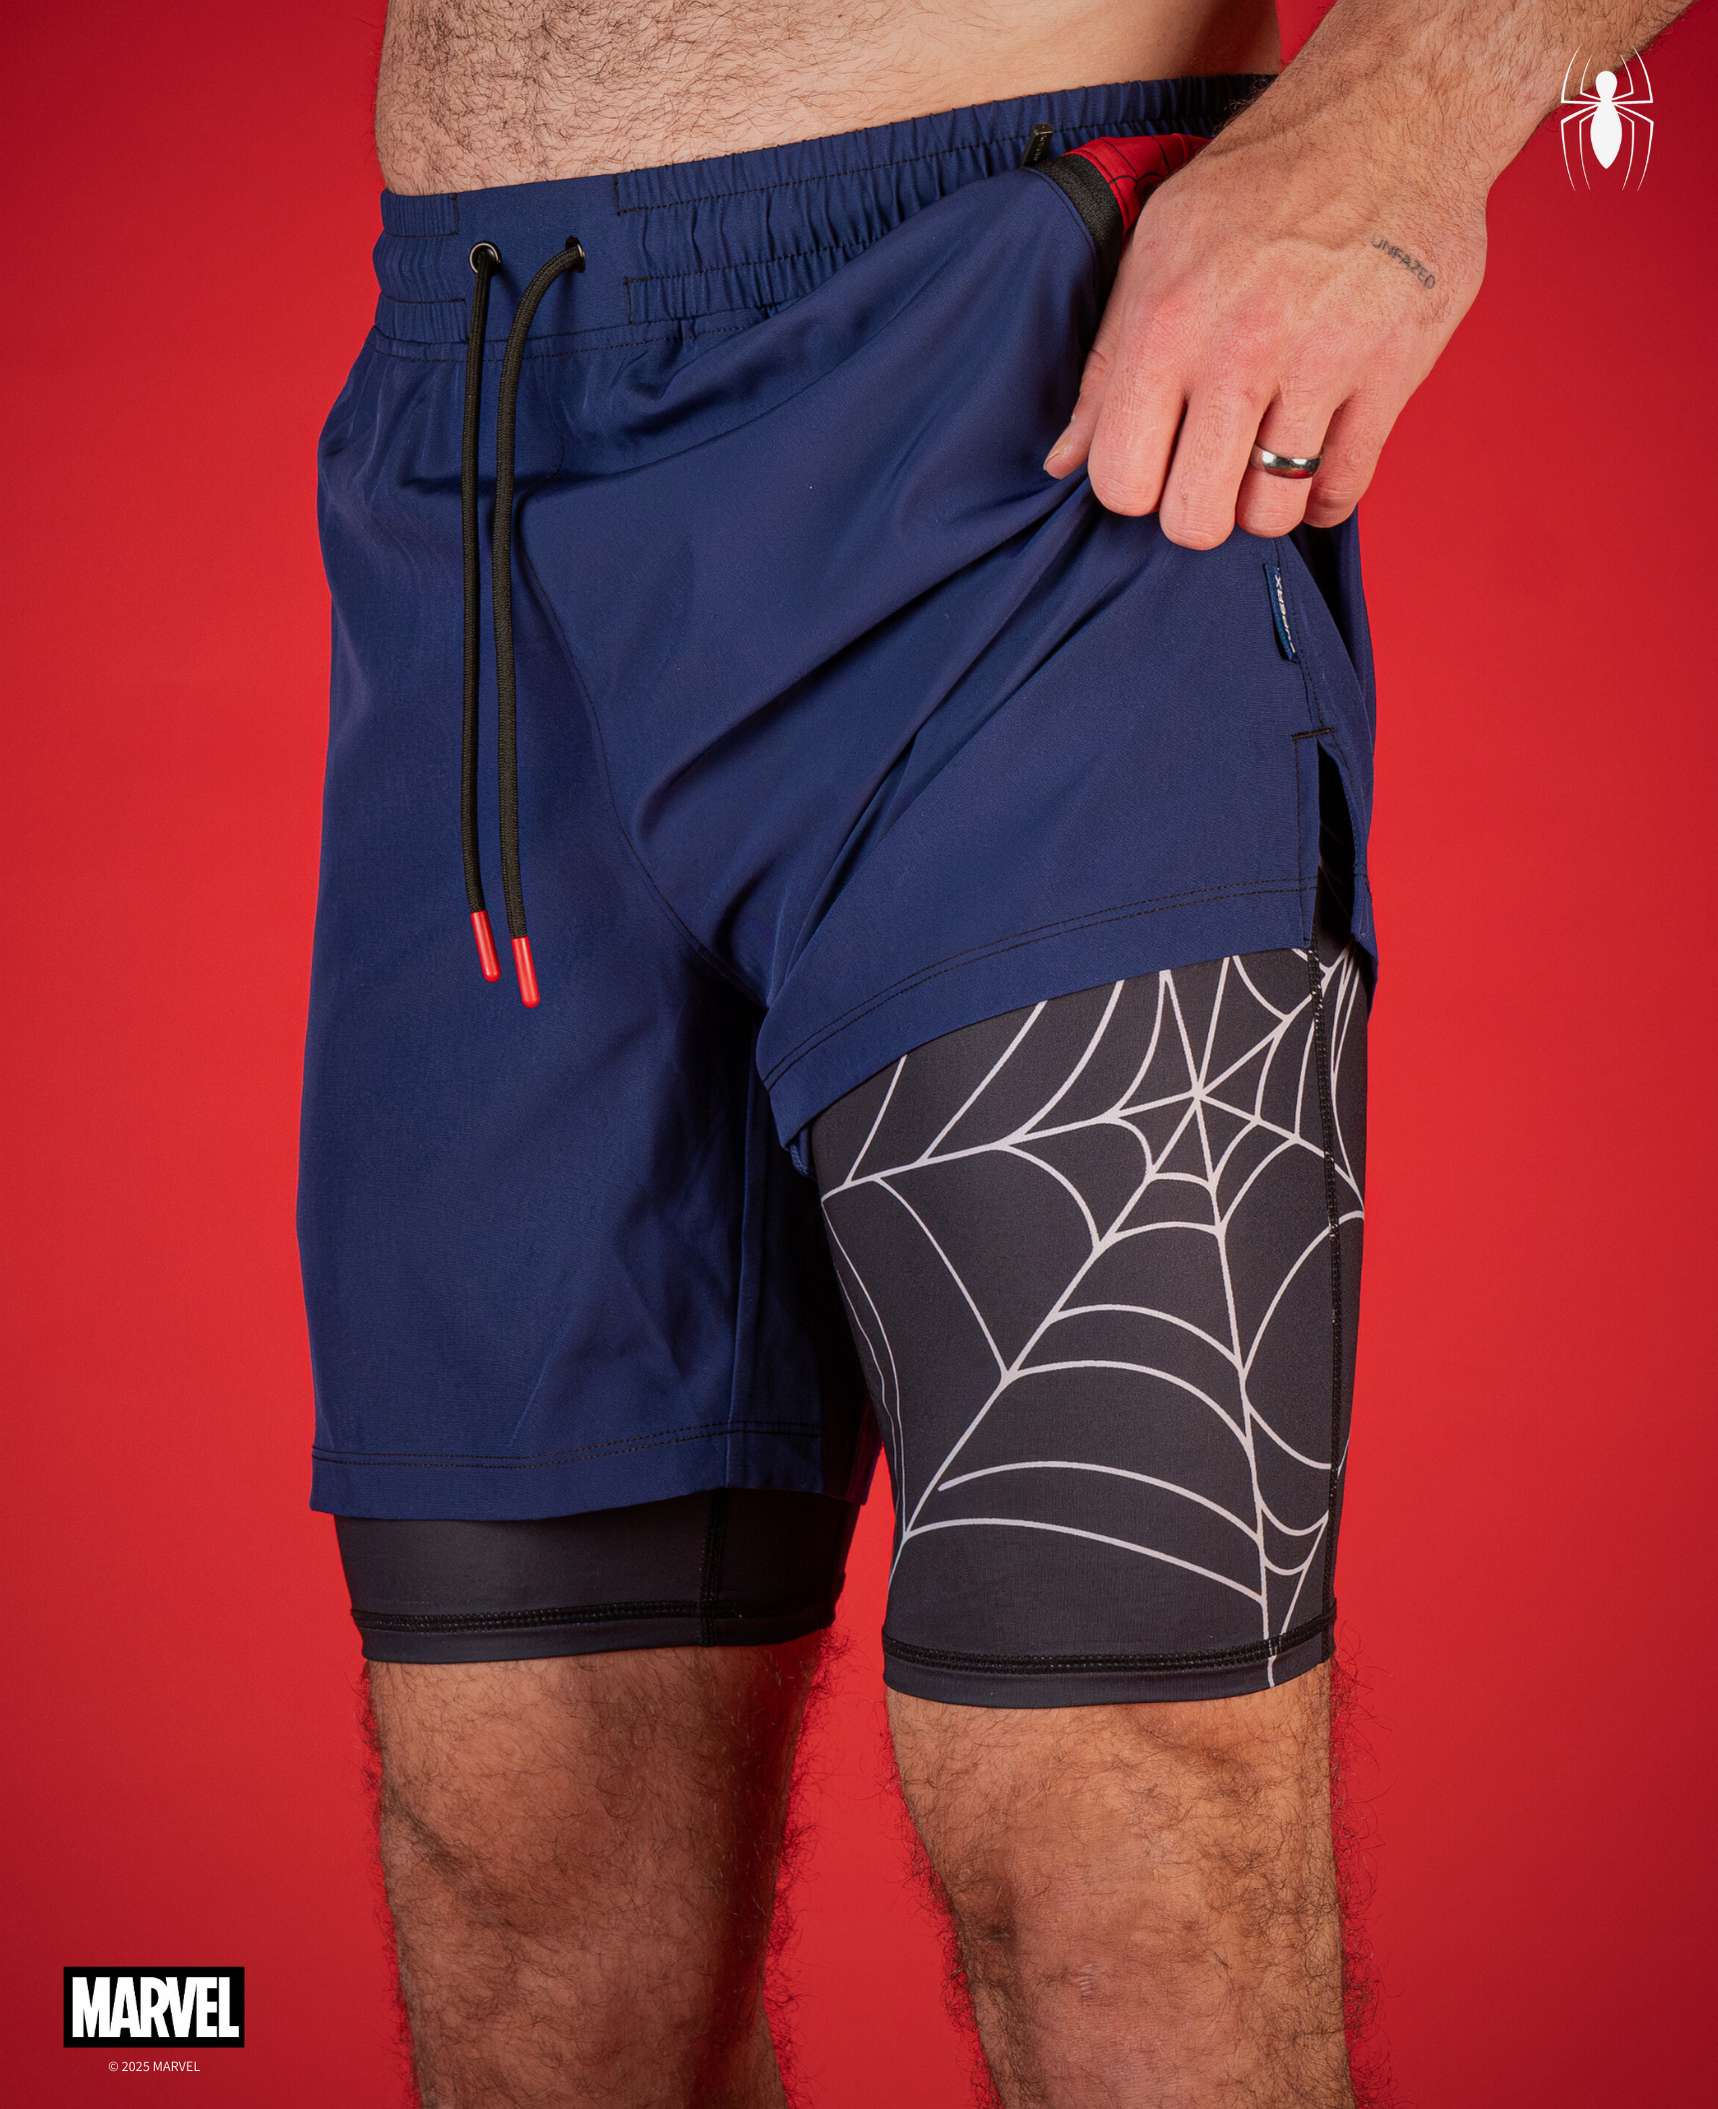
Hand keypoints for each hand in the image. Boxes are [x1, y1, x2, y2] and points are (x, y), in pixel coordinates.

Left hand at [1044, 104, 1487, 547]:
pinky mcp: (1391, 373)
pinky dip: (1323, 495)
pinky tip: (1315, 456)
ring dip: (1264, 503)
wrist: (1392, 113)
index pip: (1121, 481)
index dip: (1134, 488)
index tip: (1155, 462)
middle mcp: (1240, 349)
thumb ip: (1109, 364)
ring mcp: (1322, 364)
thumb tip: (1063, 462)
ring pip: (1270, 515)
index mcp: (1167, 322)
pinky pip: (1342, 492)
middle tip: (1209, 471)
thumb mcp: (1158, 249)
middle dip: (1197, 510)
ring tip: (1265, 456)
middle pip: (1194, 519)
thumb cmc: (1260, 184)